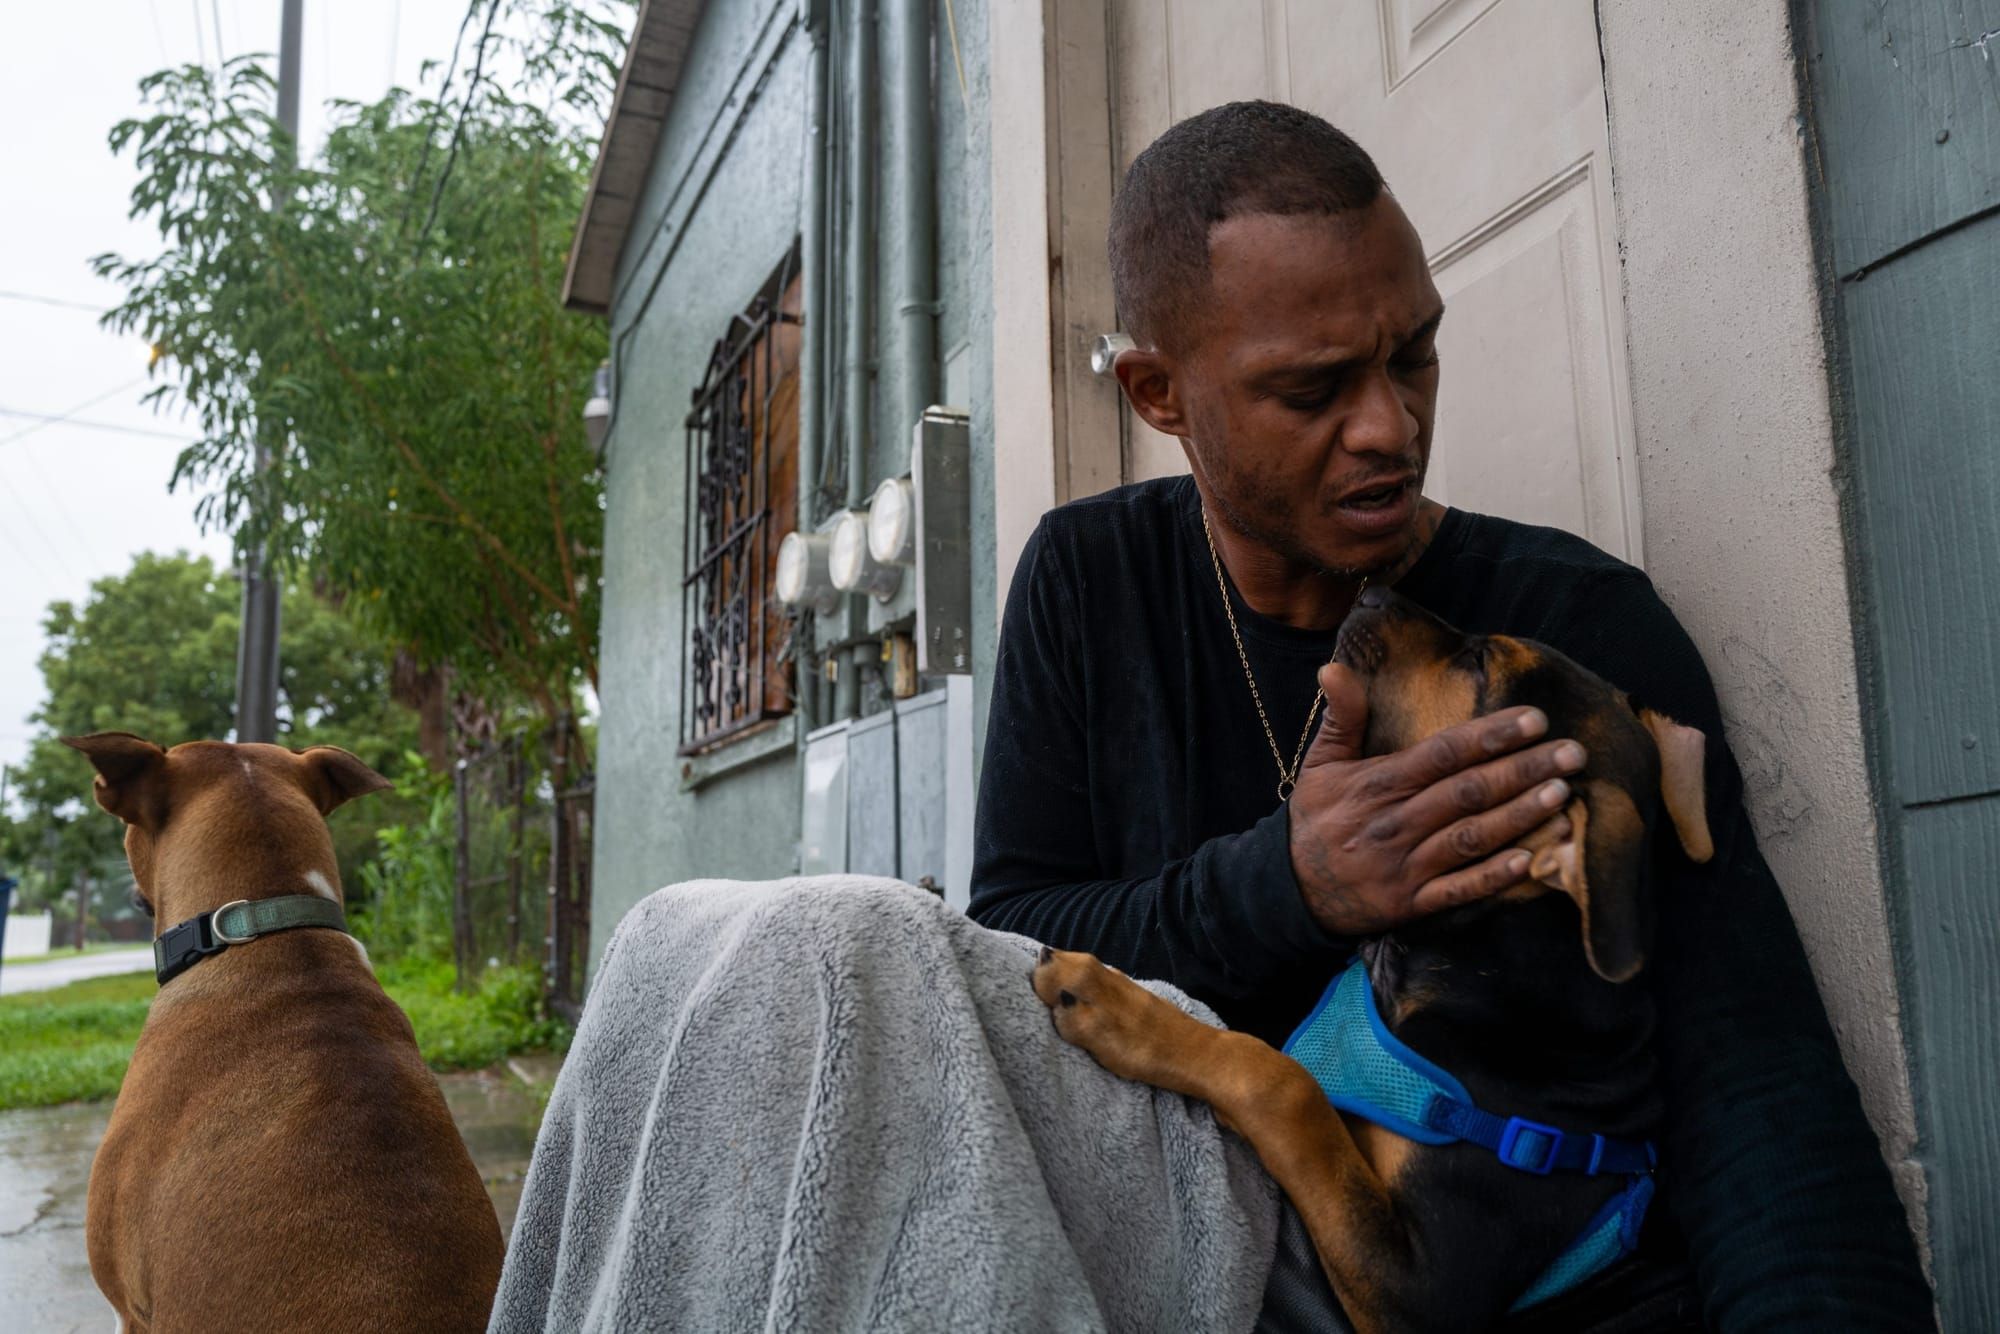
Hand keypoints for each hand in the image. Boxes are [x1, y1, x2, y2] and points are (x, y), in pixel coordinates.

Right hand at [1288, 660, 1587, 936]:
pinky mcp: (1412, 903)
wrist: (1289, 890)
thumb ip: (1340, 716)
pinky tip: (1532, 860)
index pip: (1442, 753)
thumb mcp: (1319, 763)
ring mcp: (1405, 866)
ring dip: (1519, 817)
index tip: (1533, 720)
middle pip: (1468, 792)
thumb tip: (1334, 666)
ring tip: (1563, 796)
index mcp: (1377, 783)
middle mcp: (1395, 822)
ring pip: (1471, 837)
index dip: (1490, 736)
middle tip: (1573, 753)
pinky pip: (1459, 890)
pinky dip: (1494, 876)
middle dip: (1523, 770)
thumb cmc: (1315, 819)